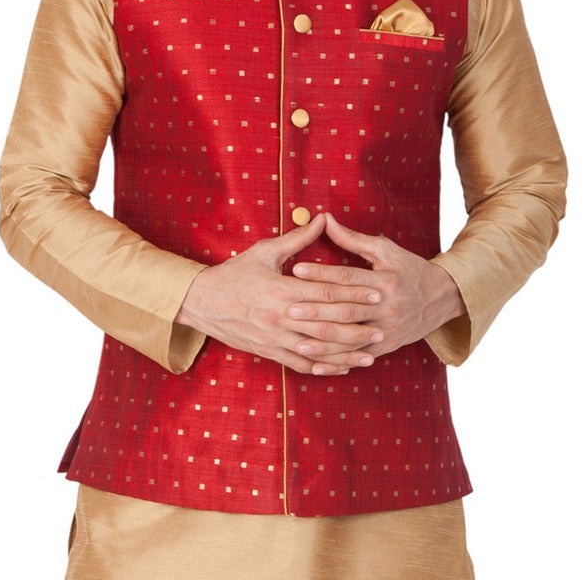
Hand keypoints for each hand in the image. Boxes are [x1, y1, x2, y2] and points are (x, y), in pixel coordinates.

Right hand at [174, 213, 383, 374]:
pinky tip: (342, 367)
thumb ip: (297, 239)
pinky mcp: (270, 352)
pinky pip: (301, 364)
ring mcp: (276, 338)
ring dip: (346, 352)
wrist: (202, 302)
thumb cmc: (235, 273)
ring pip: (318, 350)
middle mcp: (281, 317)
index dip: (353, 293)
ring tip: (371, 353)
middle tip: (382, 326)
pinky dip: (324, 367)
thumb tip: (321, 219)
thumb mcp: (265, 251)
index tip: (376, 292)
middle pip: (327, 325)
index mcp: (282, 290)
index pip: (325, 293)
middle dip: (357, 326)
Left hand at [289, 213, 465, 372]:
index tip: (296, 269)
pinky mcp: (385, 347)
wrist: (441, 298)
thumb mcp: (385, 250)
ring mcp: (387, 330)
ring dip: (323, 343)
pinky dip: (337, 362)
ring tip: (297, 340)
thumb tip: (325, 219)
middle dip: (316, 311)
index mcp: (385, 281)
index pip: (348, 277)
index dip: (322, 273)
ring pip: (350, 339)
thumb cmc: (408, 269)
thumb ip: (352, 238)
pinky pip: (357, 357)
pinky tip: (316, 364)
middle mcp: (386, 308)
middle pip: (346, 310)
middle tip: (289, 309)